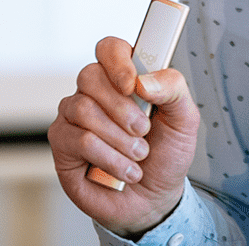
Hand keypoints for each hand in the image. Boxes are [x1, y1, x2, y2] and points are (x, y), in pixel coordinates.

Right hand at [50, 35, 200, 237]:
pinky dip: (109, 158)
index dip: (117, 61)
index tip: (133, 85)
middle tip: (144, 130)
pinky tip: (125, 170)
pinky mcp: (63, 145)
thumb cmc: (166, 154)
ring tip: (138, 155)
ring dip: (119, 137)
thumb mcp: (185, 119)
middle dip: (122, 107)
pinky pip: (79, 140)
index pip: (109, 48)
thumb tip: (144, 80)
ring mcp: (74, 117)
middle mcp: (95, 93)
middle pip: (90, 76)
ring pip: (83, 109)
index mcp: (124, 77)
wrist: (154, 199)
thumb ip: (173, 89)